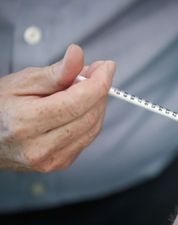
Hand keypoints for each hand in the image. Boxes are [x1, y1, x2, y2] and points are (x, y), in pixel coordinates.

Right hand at [0, 44, 115, 171]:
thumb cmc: (0, 105)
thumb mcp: (24, 81)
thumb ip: (56, 72)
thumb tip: (79, 54)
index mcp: (27, 122)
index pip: (77, 102)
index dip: (99, 82)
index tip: (107, 66)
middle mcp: (40, 147)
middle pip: (89, 115)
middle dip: (100, 90)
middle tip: (97, 72)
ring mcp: (52, 160)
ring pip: (93, 128)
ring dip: (98, 104)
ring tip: (87, 87)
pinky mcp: (60, 163)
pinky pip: (87, 137)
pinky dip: (91, 118)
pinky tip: (82, 106)